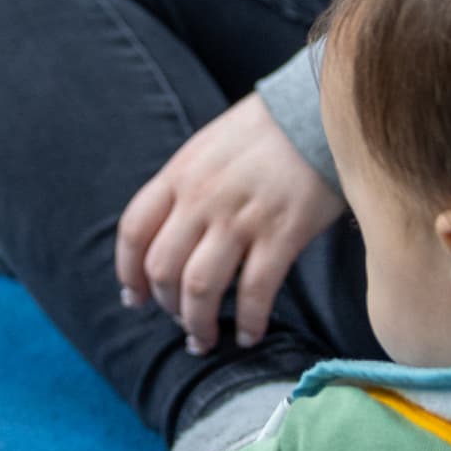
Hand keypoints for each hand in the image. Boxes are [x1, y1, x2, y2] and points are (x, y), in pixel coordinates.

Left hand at [117, 92, 343, 354]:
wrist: (322, 110)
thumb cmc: (268, 131)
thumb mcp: (210, 146)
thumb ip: (186, 186)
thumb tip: (170, 235)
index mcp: (180, 173)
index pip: (134, 231)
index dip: (128, 272)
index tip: (136, 298)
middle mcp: (202, 198)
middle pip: (162, 269)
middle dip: (166, 307)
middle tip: (180, 322)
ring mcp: (240, 217)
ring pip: (199, 288)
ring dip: (198, 324)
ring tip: (205, 340)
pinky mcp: (282, 233)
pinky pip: (255, 292)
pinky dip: (249, 322)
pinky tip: (251, 335)